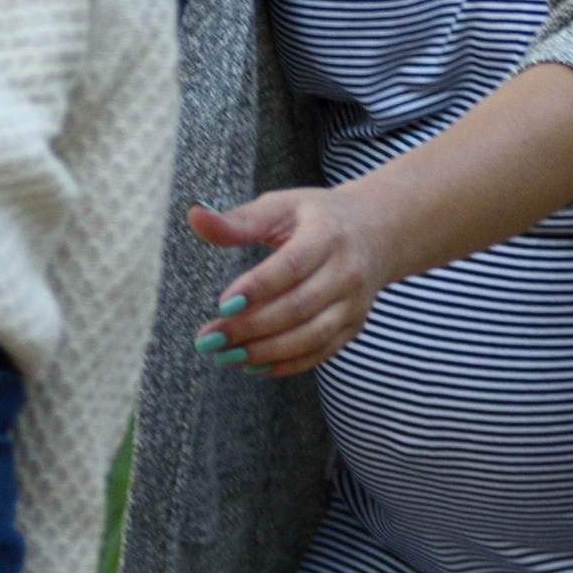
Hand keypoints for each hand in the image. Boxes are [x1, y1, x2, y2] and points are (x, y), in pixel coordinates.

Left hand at [188, 188, 389, 377]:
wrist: (377, 233)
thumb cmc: (316, 217)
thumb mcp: (280, 207)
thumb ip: (238, 220)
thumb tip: (195, 217)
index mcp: (327, 235)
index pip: (292, 266)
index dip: (258, 288)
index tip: (222, 304)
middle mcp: (347, 271)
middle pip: (299, 307)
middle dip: (251, 328)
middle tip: (209, 340)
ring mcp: (354, 303)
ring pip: (311, 336)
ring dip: (266, 351)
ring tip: (225, 357)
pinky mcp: (353, 327)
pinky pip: (320, 352)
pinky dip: (286, 364)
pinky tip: (252, 365)